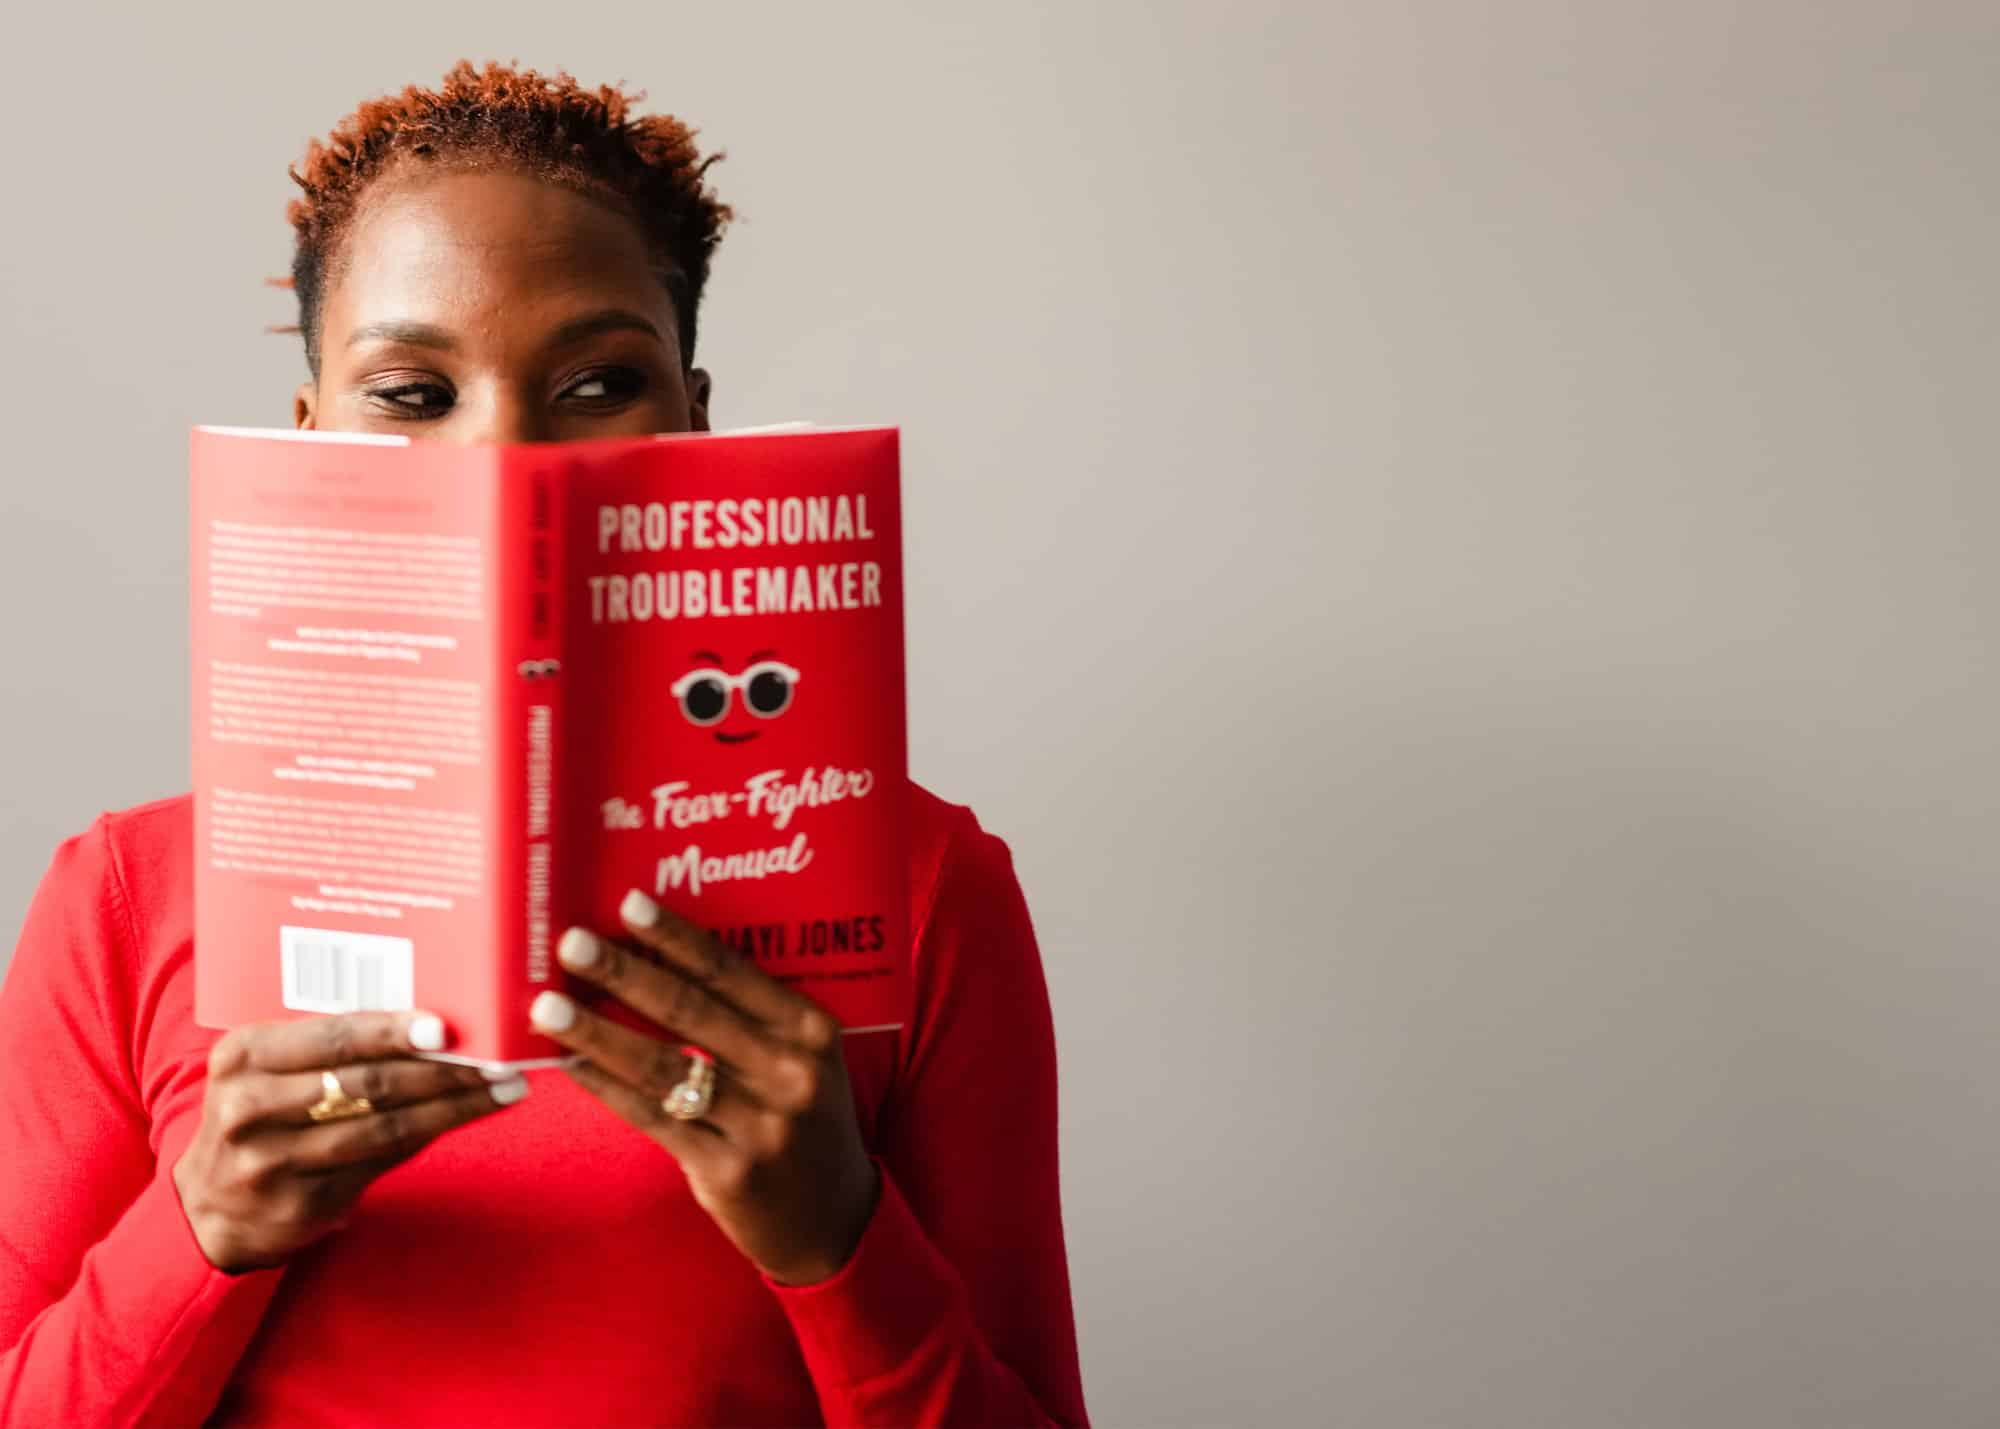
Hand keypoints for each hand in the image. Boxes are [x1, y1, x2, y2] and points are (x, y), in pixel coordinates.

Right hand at [172, 1011, 528, 1272]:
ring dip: (453, 1106)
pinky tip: (468, 1117)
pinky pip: (383, 1161)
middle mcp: (251, 1107)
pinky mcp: (301, 1202)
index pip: (331, 1037)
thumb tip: (429, 1019)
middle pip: (367, 1083)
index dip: (390, 1032)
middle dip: (442, 1070)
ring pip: (384, 1126)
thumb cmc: (260, 1114)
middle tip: (498, 1057)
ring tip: (504, 1088)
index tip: (443, 1027)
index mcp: (244, 1056)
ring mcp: (273, 1161)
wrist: (209, 1205)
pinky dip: (432, 1134)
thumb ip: (328, 1044)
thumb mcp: (267, 1068)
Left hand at [531, 890, 879, 1284]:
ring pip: (661, 1067)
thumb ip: (752, 1019)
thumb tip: (661, 962)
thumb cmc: (804, 1119)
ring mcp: (759, 1126)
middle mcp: (790, 1074)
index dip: (677, 937)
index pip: (733, 972)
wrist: (832, 1218)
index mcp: (812, 1031)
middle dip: (624, 974)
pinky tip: (572, 1065)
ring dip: (597, 1033)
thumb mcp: (803, 1060)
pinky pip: (652, 1118)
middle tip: (571, 943)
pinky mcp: (726, 1171)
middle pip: (690, 1012)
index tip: (629, 904)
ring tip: (548, 1007)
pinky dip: (606, 1088)